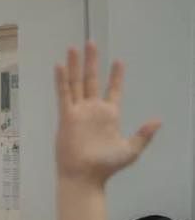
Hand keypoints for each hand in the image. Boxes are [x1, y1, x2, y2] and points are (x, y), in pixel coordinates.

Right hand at [55, 42, 159, 185]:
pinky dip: (62, 81)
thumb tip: (158, 120)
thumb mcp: (131, 149)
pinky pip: (63, 95)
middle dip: (91, 62)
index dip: (115, 76)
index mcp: (109, 115)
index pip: (113, 90)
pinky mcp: (66, 117)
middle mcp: (93, 110)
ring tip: (74, 48)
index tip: (118, 61)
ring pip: (76, 83)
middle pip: (91, 80)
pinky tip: (60, 66)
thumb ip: (143, 134)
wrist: (85, 176)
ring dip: (75, 65)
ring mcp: (78, 112)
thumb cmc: (107, 165)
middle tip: (91, 43)